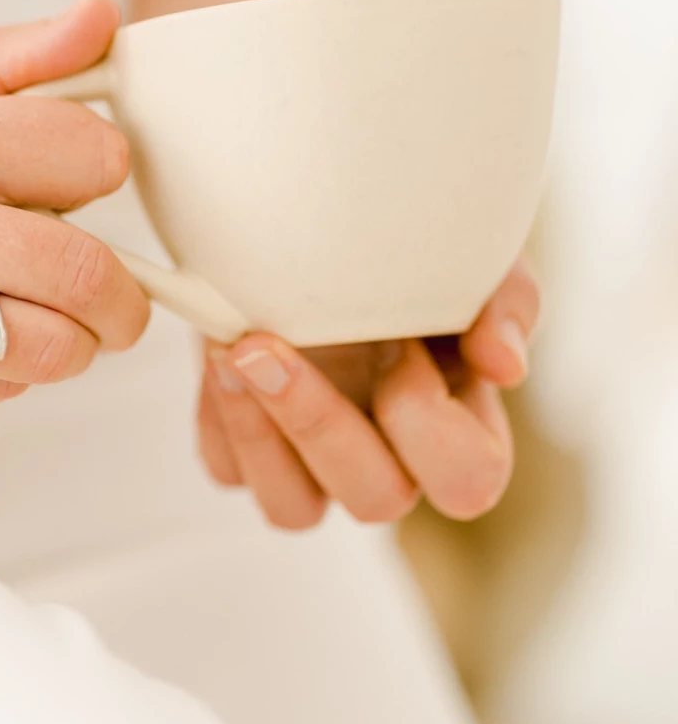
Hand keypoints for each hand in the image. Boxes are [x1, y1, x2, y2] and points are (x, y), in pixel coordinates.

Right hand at [0, 0, 149, 418]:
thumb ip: (9, 65)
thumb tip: (103, 15)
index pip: (90, 156)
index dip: (101, 172)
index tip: (86, 186)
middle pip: (90, 273)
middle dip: (124, 296)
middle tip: (114, 296)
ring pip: (53, 349)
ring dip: (69, 344)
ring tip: (40, 322)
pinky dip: (0, 373)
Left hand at [197, 259, 539, 529]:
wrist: (321, 214)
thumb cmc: (414, 244)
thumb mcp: (471, 255)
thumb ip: (506, 303)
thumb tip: (505, 368)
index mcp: (460, 426)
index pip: (467, 481)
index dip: (430, 426)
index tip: (400, 342)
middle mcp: (391, 460)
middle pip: (375, 501)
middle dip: (321, 423)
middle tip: (272, 344)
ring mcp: (316, 464)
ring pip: (291, 509)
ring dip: (259, 434)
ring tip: (233, 351)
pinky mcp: (250, 448)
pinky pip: (228, 471)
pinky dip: (221, 417)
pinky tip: (217, 350)